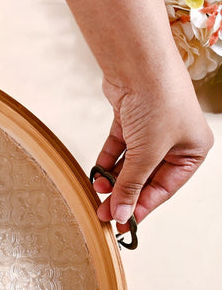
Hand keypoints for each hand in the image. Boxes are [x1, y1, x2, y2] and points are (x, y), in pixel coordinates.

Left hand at [92, 65, 212, 229]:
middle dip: (124, 195)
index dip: (143, 208)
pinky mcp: (131, 119)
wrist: (139, 64)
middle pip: (146, 177)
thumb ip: (131, 186)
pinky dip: (107, 161)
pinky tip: (95, 175)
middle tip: (104, 213)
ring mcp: (152, 129)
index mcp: (193, 150)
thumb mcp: (147, 154)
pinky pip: (118, 147)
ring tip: (96, 194)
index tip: (124, 225)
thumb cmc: (158, 104)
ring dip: (113, 180)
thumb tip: (121, 215)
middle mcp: (175, 140)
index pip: (165, 188)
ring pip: (130, 163)